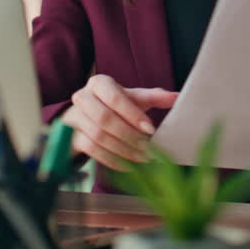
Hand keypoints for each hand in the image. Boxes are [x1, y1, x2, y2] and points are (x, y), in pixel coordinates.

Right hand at [63, 74, 177, 171]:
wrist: (86, 117)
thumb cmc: (114, 105)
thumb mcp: (132, 98)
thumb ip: (154, 97)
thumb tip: (177, 97)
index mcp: (99, 83)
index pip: (114, 97)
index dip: (132, 114)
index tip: (150, 129)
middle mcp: (82, 97)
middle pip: (104, 118)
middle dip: (129, 136)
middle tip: (148, 149)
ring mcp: (74, 117)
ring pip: (98, 136)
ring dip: (123, 150)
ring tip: (142, 158)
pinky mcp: (71, 136)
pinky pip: (91, 150)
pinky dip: (111, 159)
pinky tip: (127, 165)